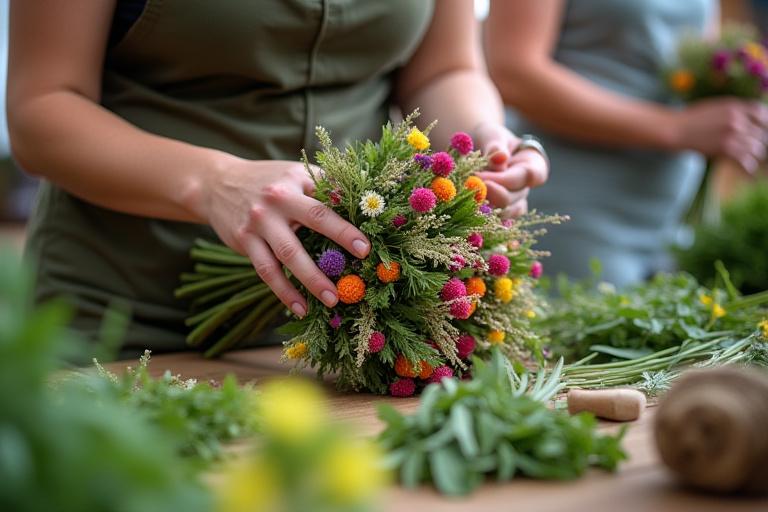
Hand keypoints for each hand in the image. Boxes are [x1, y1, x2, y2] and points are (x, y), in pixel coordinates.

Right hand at [200, 157, 370, 316]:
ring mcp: (259, 221)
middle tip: (359, 267)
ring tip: (331, 300)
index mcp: (296, 180)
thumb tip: (364, 200)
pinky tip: (300, 308)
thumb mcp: (294, 174)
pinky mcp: (244, 241)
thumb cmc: (268, 182)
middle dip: (339, 243)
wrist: (217, 184)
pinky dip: (284, 291)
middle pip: (314, 221)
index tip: (366, 247)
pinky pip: (266, 271)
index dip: (348, 224)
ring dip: (311, 280)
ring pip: (288, 254)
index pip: (328, 200)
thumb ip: (325, 185)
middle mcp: (278, 199)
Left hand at [470, 122, 548, 216]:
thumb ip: (496, 145)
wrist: (480, 150)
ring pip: (506, 213)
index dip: (507, 180)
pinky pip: (495, 221)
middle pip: (515, 197)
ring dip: (485, 209)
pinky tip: (465, 212)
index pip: (529, 176)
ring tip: (465, 198)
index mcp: (535, 165)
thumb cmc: (491, 139)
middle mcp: (527, 187)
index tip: (483, 179)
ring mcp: (516, 202)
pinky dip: (481, 218)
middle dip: (491, 195)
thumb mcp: (492, 134)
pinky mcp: (501, 212)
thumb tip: (500, 159)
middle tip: (467, 189)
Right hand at [673, 99, 767, 173]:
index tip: (761, 129)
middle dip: (758, 140)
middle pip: (761, 132)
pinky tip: (749, 170)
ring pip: (756, 147)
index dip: (763, 122)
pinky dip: (749, 167)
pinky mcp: (726, 149)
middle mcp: (738, 119)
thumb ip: (732, 110)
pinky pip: (746, 160)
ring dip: (755, 154)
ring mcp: (733, 135)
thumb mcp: (714, 107)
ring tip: (752, 158)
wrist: (675, 130)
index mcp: (735, 106)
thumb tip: (746, 119)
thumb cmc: (690, 119)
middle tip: (754, 147)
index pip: (761, 113)